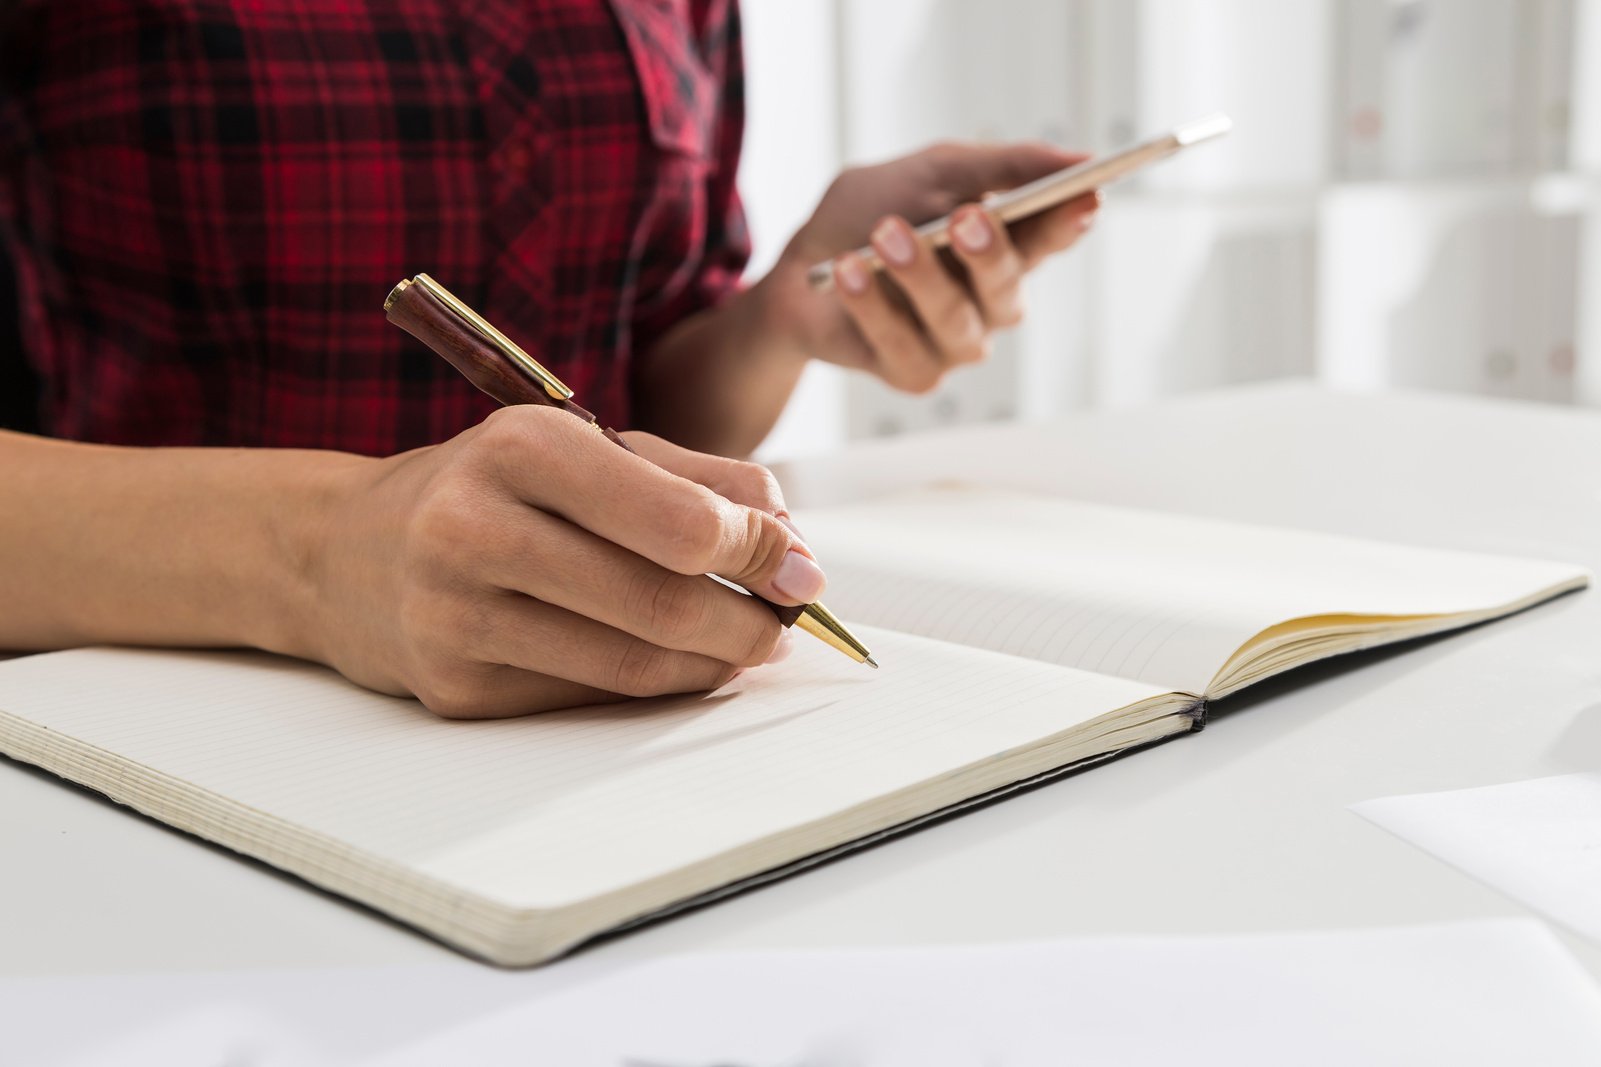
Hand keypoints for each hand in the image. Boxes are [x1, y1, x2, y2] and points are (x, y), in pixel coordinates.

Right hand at [310, 406, 821, 717]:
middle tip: (783, 624)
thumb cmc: (494, 489)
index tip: (799, 570)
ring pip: (632, 666)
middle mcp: (475, 528)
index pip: (678, 521)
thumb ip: (701, 482)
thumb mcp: (588, 448)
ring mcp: (455, 617)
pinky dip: (650, 687)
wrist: (345, 550)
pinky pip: (587, 699)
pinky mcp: (454, 689)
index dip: (757, 553)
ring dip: (711, 664)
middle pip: (662, 603)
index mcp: (521, 447)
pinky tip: (669, 664)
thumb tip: (793, 547)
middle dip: (748, 622)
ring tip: (740, 646)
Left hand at [766, 141, 1099, 393]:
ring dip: (921, 276)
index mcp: (1003, 250)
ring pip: (955, 321)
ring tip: (886, 235)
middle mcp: (987, 304)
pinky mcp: (912, 373)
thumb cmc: (868, 216)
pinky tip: (849, 271)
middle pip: (1008, 290)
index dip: (1069, 222)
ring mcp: (952, 344)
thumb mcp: (932, 171)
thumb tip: (1078, 156)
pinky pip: (901, 345)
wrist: (795, 271)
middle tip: (968, 218)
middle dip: (990, 254)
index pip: (1049, 239)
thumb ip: (999, 165)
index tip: (1084, 196)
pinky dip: (872, 304)